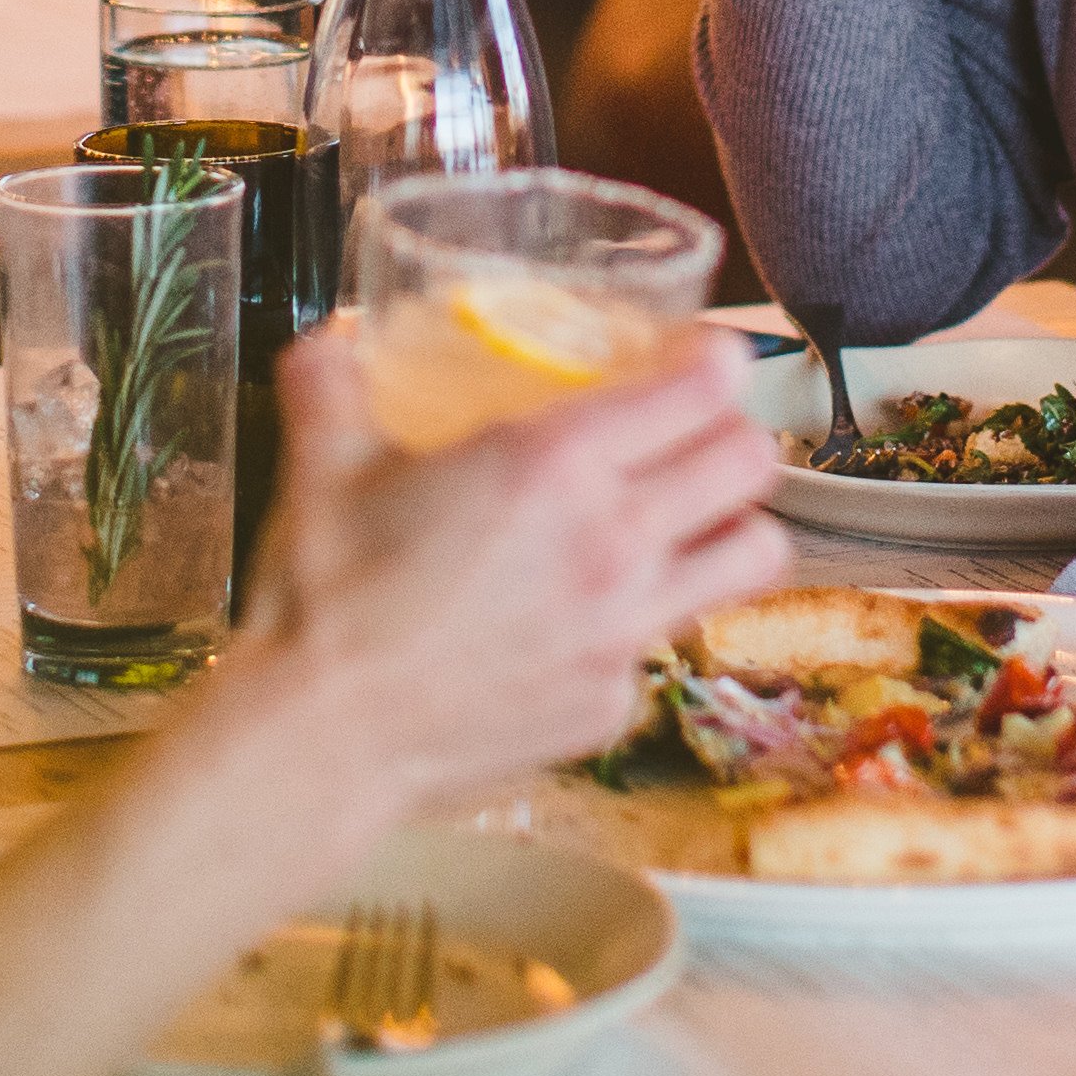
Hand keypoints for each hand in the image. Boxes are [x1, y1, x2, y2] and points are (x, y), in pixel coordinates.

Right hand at [236, 326, 785, 791]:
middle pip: (751, 463)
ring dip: (733, 526)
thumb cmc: (326, 598)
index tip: (703, 358)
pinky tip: (591, 616)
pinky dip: (648, 619)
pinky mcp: (613, 701)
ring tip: (689, 521)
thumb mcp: (322, 462)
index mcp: (553, 463)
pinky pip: (669, 642)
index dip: (717, 361)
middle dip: (734, 435)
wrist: (323, 736)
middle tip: (696, 435)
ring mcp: (624, 631)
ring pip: (754, 557)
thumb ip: (332, 379)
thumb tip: (335, 339)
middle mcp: (612, 542)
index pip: (703, 389)